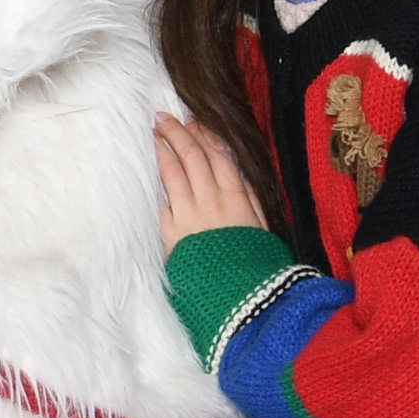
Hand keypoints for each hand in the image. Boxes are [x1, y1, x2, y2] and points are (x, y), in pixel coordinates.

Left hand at [154, 116, 268, 256]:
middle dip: (178, 133)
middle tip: (164, 118)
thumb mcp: (263, 228)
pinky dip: (161, 185)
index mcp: (236, 197)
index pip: (218, 155)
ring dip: (164, 150)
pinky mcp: (172, 235)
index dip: (204, 134)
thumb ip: (250, 199)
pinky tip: (155, 172)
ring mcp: (188, 216)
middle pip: (192, 157)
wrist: (240, 299)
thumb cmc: (257, 265)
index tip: (193, 119)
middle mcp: (211, 201)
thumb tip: (239, 175)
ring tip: (156, 134)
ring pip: (173, 174)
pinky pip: (164, 203)